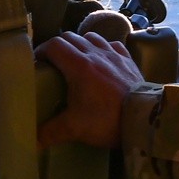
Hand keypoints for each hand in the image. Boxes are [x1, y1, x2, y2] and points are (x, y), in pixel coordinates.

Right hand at [36, 31, 144, 148]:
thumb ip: (51, 132)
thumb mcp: (75, 128)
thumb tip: (33, 141)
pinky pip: (112, 44)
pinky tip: (102, 59)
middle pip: (70, 38)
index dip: (42, 50)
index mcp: (78, 65)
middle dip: (58, 47)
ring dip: (79, 44)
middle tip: (53, 63)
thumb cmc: (107, 120)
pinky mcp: (128, 60)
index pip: (54, 45)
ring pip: (91, 37)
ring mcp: (114, 54)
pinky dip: (102, 47)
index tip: (37, 63)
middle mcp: (95, 53)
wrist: (145, 119)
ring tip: (76, 59)